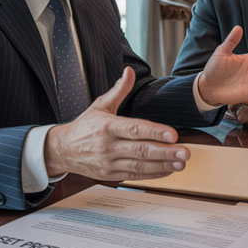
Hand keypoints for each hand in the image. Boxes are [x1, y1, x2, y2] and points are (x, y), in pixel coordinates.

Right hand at [45, 67, 188, 180]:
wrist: (62, 150)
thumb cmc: (84, 127)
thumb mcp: (100, 105)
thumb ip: (119, 90)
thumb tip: (130, 71)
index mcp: (107, 126)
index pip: (135, 129)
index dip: (155, 132)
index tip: (173, 134)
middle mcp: (108, 146)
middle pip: (141, 150)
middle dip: (165, 152)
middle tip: (185, 152)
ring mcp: (109, 163)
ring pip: (140, 166)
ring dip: (163, 165)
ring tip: (181, 163)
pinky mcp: (111, 175)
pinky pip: (135, 176)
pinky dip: (153, 174)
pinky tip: (168, 169)